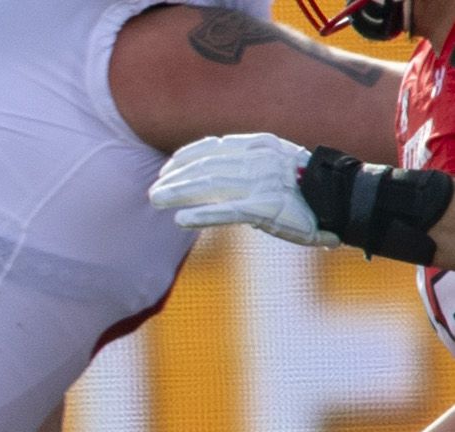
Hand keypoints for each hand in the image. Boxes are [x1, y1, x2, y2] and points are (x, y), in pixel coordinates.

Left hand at [149, 133, 334, 247]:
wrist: (345, 201)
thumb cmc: (309, 187)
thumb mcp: (276, 165)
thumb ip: (247, 164)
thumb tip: (214, 170)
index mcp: (262, 145)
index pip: (215, 147)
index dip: (186, 157)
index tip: (166, 168)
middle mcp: (260, 160)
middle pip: (207, 166)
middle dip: (176, 178)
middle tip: (153, 191)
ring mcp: (264, 183)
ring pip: (211, 185)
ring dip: (179, 193)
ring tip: (155, 201)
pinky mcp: (267, 208)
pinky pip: (228, 211)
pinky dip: (202, 213)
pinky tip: (180, 219)